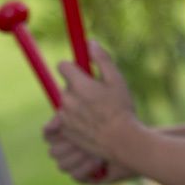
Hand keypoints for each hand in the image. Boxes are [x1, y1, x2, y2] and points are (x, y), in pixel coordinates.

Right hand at [43, 114, 134, 184]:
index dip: (52, 133)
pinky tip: (100, 162)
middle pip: (53, 152)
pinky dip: (87, 169)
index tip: (63, 127)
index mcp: (67, 131)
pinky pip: (75, 176)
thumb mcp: (92, 111)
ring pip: (62, 165)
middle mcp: (68, 149)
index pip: (48, 135)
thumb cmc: (116, 122)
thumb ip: (69, 115)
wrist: (136, 142)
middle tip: (84, 143)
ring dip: (79, 158)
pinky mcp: (85, 178)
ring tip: (97, 152)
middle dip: (69, 147)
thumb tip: (48, 127)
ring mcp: (76, 164)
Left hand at [55, 40, 137, 160]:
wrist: (121, 141)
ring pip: (66, 103)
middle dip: (78, 87)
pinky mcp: (65, 130)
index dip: (72, 67)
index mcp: (79, 85)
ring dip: (76, 104)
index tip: (81, 71)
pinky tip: (91, 123)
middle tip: (97, 96)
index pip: (62, 66)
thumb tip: (90, 42)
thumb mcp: (117, 80)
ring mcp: (64, 116)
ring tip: (96, 112)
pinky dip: (75, 119)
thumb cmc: (122, 109)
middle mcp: (67, 99)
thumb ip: (102, 59)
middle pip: (66, 86)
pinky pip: (66, 119)